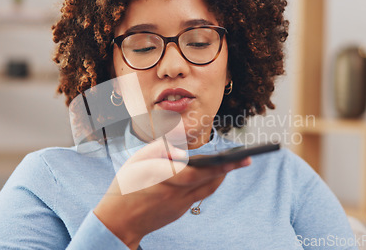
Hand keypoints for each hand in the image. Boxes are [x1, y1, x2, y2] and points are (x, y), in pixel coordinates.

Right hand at [93, 140, 250, 249]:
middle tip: (246, 159)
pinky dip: (207, 184)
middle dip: (228, 169)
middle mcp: (176, 194)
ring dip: (220, 176)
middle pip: (209, 182)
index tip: (237, 158)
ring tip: (232, 163)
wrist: (118, 221)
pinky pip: (198, 196)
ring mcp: (179, 206)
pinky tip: (211, 174)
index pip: (200, 173)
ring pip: (207, 190)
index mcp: (165, 179)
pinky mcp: (179, 212)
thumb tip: (183, 144)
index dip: (221, 166)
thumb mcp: (138, 160)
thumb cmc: (127, 186)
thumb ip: (161, 148)